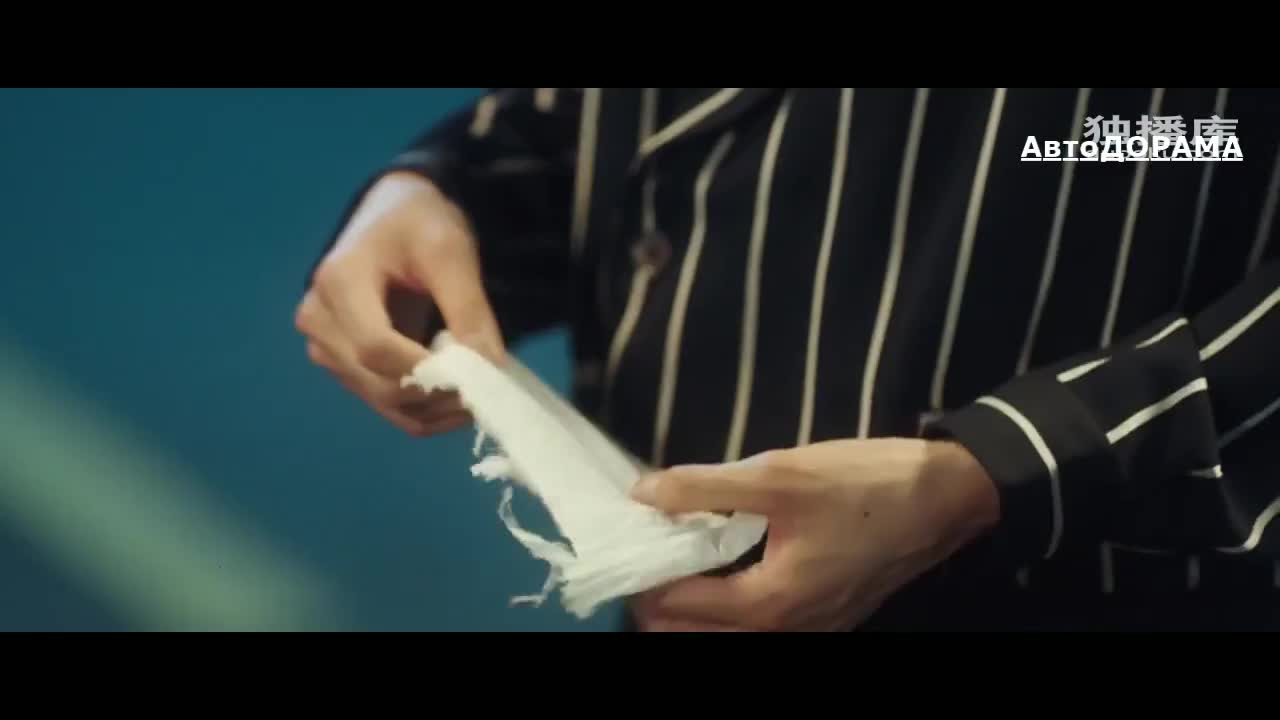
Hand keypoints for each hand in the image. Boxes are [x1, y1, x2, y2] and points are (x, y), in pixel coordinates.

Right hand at [295, 171, 503, 435]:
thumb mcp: (451, 251)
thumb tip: (489, 367)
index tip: (477, 373)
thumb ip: (468, 308)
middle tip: (488, 386)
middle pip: (378, 383)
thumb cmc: (419, 222)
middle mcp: (320, 321)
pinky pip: (383, 404)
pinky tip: (455, 399)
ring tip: (476, 389)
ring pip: (383, 402)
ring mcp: (325, 346)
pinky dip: (422, 411)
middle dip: (436, 394)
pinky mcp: (341, 364)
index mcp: (337, 283)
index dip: (425, 370)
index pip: (376, 348)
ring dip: (433, 408)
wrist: (395, 214)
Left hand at [627, 438, 999, 631]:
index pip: (673, 610)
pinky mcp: (825, 617)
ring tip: (674, 551)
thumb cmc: (866, 485)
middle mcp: (786, 633)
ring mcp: (810, 631)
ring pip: (723, 635)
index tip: (625, 536)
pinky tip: (719, 560)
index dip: (640, 575)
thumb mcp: (779, 476)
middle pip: (691, 635)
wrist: (948, 496)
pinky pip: (756, 624)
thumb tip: (642, 494)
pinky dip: (725, 603)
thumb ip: (704, 488)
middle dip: (657, 598)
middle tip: (644, 546)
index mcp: (770, 606)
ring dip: (689, 604)